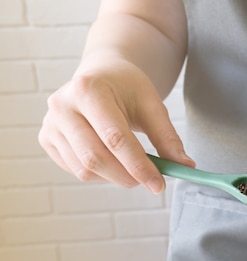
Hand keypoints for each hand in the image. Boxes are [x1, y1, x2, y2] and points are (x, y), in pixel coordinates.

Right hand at [39, 58, 193, 193]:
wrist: (102, 75)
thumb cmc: (128, 89)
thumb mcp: (152, 105)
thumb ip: (168, 138)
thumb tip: (185, 167)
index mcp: (88, 89)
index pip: (115, 138)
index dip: (139, 166)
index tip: (159, 185)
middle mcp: (62, 105)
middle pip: (95, 157)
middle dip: (127, 176)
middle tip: (150, 181)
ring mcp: (50, 124)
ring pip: (84, 169)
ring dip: (115, 177)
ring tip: (132, 165)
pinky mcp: (47, 139)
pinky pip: (76, 170)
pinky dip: (100, 175)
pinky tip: (112, 160)